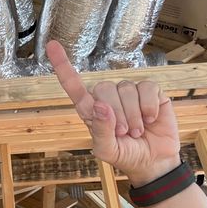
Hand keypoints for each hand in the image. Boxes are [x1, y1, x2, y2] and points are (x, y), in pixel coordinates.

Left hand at [46, 40, 180, 186]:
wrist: (154, 162)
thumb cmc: (126, 155)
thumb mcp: (108, 150)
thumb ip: (101, 131)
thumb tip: (100, 106)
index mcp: (91, 110)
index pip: (74, 86)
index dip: (63, 66)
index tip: (52, 46)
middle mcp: (108, 97)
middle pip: (104, 87)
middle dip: (116, 114)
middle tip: (124, 133)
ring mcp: (129, 93)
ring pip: (126, 88)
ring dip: (133, 116)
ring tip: (137, 131)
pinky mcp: (150, 92)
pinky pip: (147, 88)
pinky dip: (149, 107)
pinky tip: (150, 119)